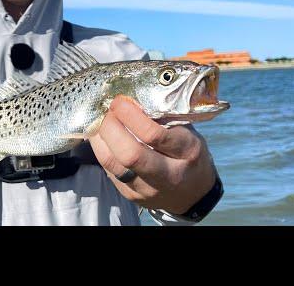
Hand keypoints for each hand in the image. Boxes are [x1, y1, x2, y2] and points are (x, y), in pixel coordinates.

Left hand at [90, 95, 216, 213]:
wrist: (193, 193)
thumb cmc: (187, 153)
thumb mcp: (186, 131)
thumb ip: (163, 117)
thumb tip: (130, 98)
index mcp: (187, 152)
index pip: (154, 135)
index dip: (130, 115)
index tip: (120, 101)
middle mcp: (168, 175)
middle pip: (130, 154)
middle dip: (111, 127)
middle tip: (107, 110)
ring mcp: (147, 190)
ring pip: (112, 164)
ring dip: (100, 137)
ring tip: (100, 120)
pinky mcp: (131, 195)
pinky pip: (108, 170)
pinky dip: (101, 149)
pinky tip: (101, 136)